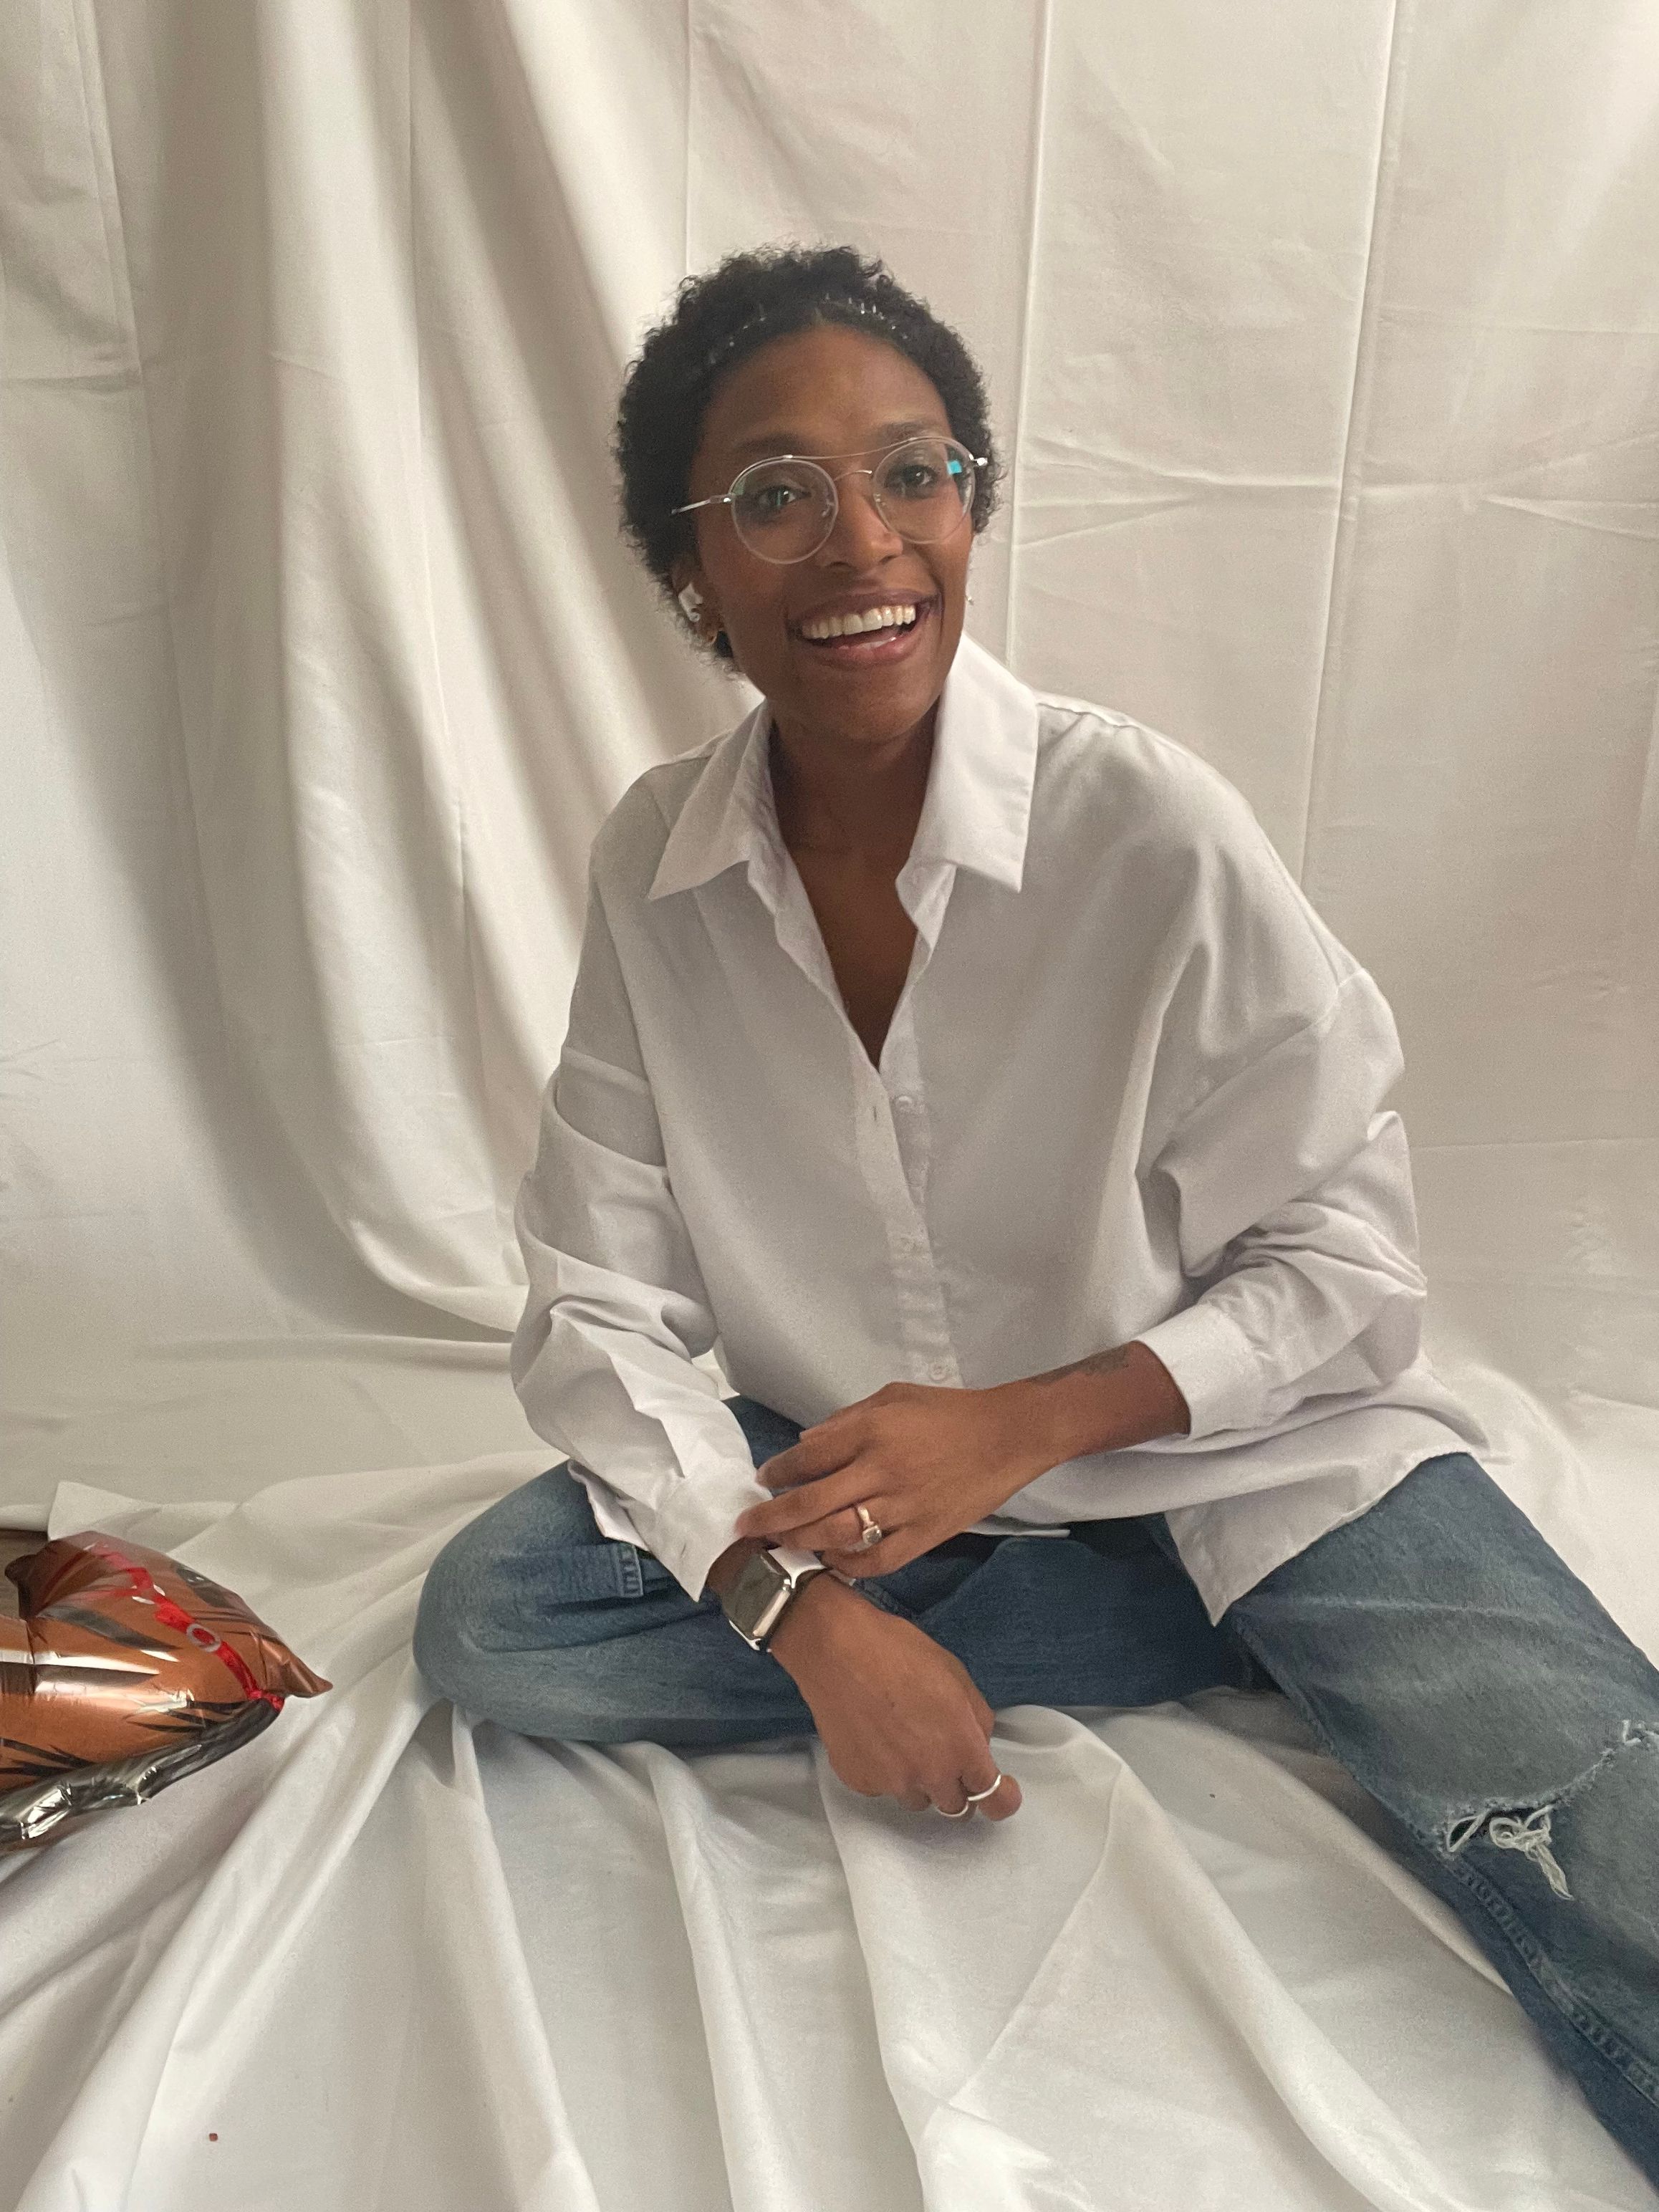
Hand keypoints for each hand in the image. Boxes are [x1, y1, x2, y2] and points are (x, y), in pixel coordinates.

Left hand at [734, 1380, 1049, 1576]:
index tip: (762, 1479)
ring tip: (781, 1546)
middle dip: (771, 1518)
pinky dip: (849, 1565)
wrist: (1007, 1436)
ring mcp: (904, 1506)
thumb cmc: (947, 1412)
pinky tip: (832, 1561)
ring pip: (838, 1534)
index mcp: (872, 1430)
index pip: (809, 1456)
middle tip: (746, 1527)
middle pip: (811, 1502)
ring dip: (802, 1541)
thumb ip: (846, 1420)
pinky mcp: (926, 1534)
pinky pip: (878, 1561)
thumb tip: (805, 1444)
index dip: (778, 1470)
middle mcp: (881, 1470)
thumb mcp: (892, 1397)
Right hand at [770, 1577, 1021, 1820]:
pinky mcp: (860, 1782)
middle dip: (955, 1784)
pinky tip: (873, 1734)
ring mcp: (892, 1783)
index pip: (995, 1801)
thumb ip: (976, 1719)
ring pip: (917, 1799)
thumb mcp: (956, 1675)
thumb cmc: (899, 1653)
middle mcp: (930, 1775)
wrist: (837, 1650)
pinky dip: (883, 1769)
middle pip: (955, 1806)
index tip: (1001, 1790)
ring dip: (918, 1779)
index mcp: (962, 1748)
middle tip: (940, 1749)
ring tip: (900, 1737)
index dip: (1003, 1799)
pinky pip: (882, 1787)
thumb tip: (977, 1744)